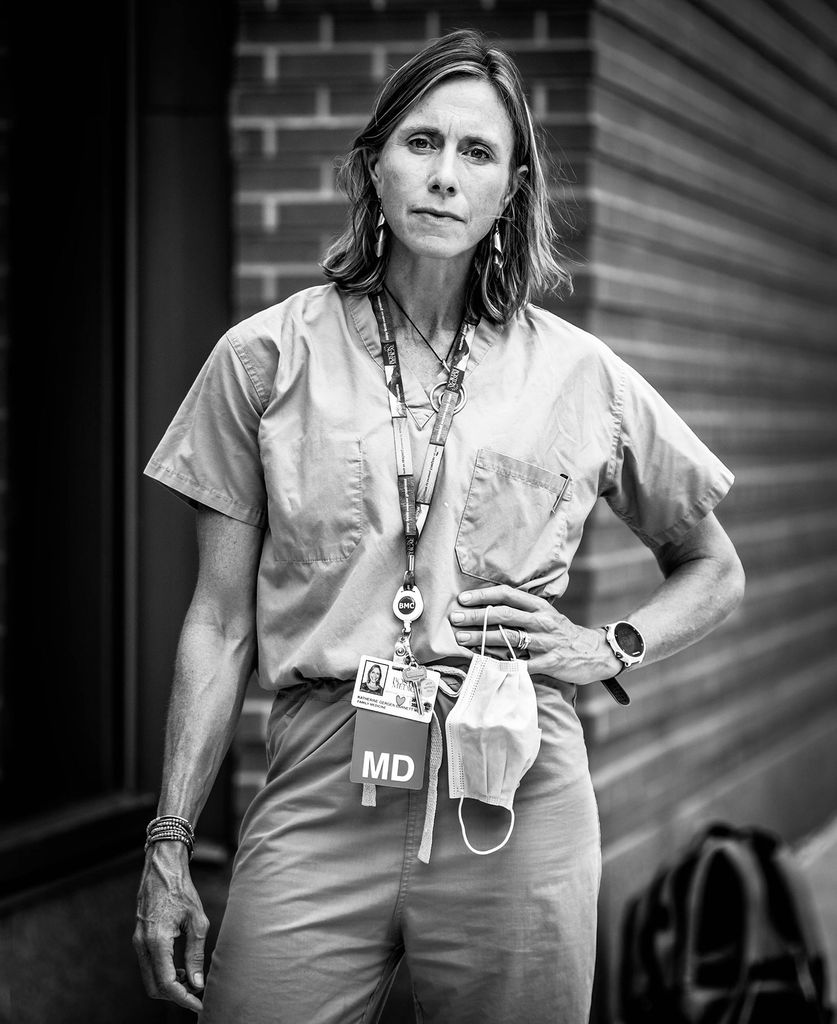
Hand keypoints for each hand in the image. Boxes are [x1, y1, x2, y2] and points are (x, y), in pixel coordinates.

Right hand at [133, 842, 208, 1011]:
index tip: (198, 1004)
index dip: (183, 998)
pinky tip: (179, 966)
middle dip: (175, 995)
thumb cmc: (182, 890)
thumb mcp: (196, 920)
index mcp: (157, 941)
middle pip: (154, 987)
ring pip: (149, 978)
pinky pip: (148, 966)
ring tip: (190, 978)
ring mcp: (137, 942)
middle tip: (196, 992)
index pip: (166, 983)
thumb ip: (195, 954)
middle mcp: (142, 944)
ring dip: (169, 985)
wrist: (162, 867)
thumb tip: (197, 983)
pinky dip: (162, 973)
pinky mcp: (139, 938)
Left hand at [449, 584, 620, 684]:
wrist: (595, 653)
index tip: (463, 599)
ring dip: (483, 638)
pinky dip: (502, 663)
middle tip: (455, 619)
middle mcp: (542, 621)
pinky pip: (521, 663)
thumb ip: (522, 611)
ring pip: (509, 637)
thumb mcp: (546, 615)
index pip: (508, 595)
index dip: (484, 595)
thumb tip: (489, 607)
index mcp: (539, 606)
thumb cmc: (563, 634)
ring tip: (463, 638)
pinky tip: (484, 663)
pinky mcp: (550, 662)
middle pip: (504, 614)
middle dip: (477, 616)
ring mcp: (546, 642)